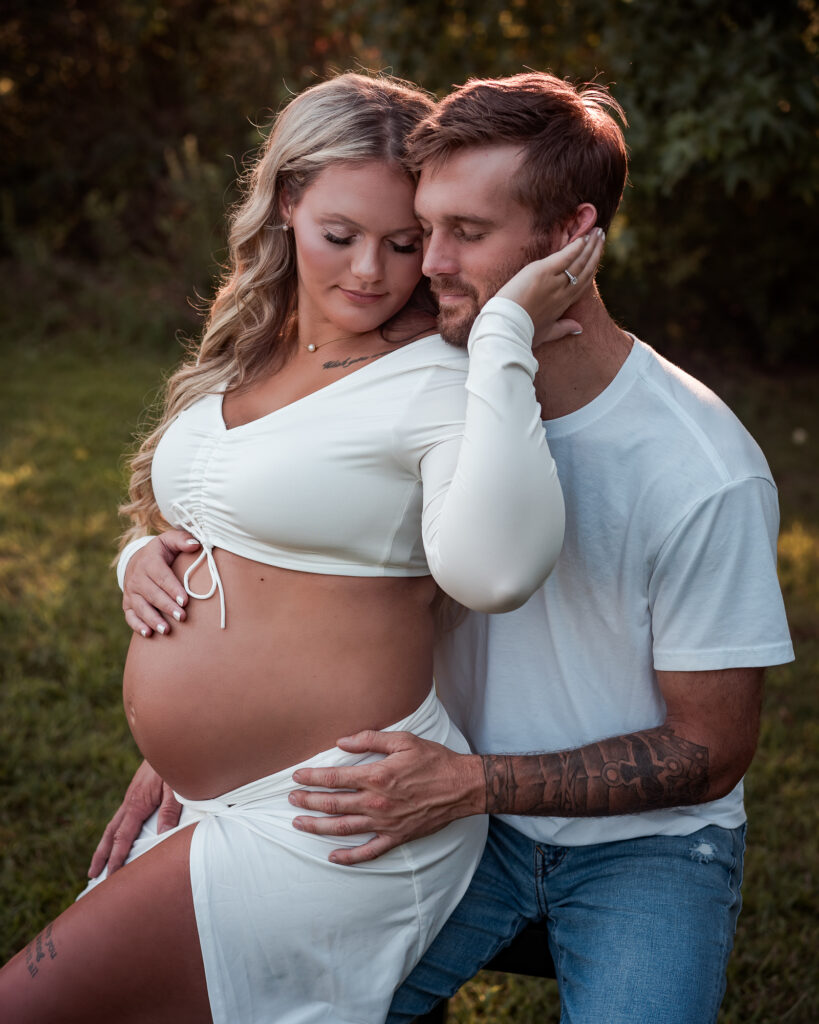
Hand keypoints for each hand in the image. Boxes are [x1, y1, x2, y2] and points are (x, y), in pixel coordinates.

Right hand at [88, 760, 181, 877]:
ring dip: (107, 844)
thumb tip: (161, 834)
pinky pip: (124, 815)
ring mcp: (133, 796)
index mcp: (137, 802)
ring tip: (100, 861)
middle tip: (92, 876)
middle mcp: (131, 801)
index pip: (123, 836)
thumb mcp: (177, 787)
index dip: (116, 856)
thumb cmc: (176, 764)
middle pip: (111, 833)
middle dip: (102, 854)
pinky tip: (121, 835)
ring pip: (115, 824)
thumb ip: (169, 810)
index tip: (110, 874)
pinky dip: (118, 830)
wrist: (171, 742)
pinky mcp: (138, 792)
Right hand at [123, 530, 199, 636]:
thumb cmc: (162, 552)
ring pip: (141, 607)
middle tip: (182, 617)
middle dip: (167, 607)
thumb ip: (182, 540)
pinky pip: (130, 616)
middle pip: (152, 594)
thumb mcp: (170, 540)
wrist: (138, 560)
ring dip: (153, 619)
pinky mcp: (127, 604)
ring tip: (166, 630)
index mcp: (149, 561)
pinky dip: (137, 626)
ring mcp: (131, 592)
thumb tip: (196, 544)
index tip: (185, 600)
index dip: (173, 588)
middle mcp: (137, 577)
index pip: (161, 576)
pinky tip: (148, 634)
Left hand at [289, 731, 484, 864]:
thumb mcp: (403, 740)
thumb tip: (342, 741)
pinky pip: (368, 852)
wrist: (461, 787)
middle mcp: (377, 802)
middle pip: (333, 804)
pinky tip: (332, 856)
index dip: (312, 778)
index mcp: (377, 776)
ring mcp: (385, 823)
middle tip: (291, 799)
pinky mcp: (396, 837)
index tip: (296, 776)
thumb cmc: (434, 760)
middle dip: (308, 802)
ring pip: (343, 828)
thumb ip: (370, 739)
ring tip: (298, 823)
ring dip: (318, 827)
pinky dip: (349, 857)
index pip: (334, 778)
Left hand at [496, 228, 604, 342]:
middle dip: (595, 252)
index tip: (596, 256)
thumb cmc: (523, 333)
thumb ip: (562, 329)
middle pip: (585, 270)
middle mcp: (563, 293)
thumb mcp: (545, 334)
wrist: (508, 329)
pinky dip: (575, 247)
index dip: (592, 269)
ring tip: (597, 232)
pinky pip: (565, 257)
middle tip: (601, 236)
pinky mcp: (543, 273)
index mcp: (563, 305)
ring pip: (579, 262)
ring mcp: (555, 283)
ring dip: (589, 245)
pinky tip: (582, 238)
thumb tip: (579, 328)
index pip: (583, 284)